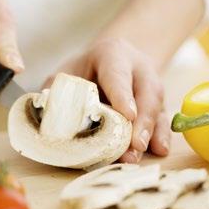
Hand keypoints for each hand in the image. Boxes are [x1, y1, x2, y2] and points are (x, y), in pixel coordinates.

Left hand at [44, 39, 169, 162]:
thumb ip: (56, 92)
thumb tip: (46, 119)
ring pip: (157, 106)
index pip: (118, 74)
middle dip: (142, 121)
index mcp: (113, 54)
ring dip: (151, 132)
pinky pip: (163, 117)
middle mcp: (137, 68)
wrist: (109, 61)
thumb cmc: (84, 70)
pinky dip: (162, 134)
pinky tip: (160, 150)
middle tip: (135, 145)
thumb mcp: (66, 73)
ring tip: (141, 153)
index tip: (127, 115)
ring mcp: (150, 84)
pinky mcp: (156, 101)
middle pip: (146, 92)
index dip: (122, 95)